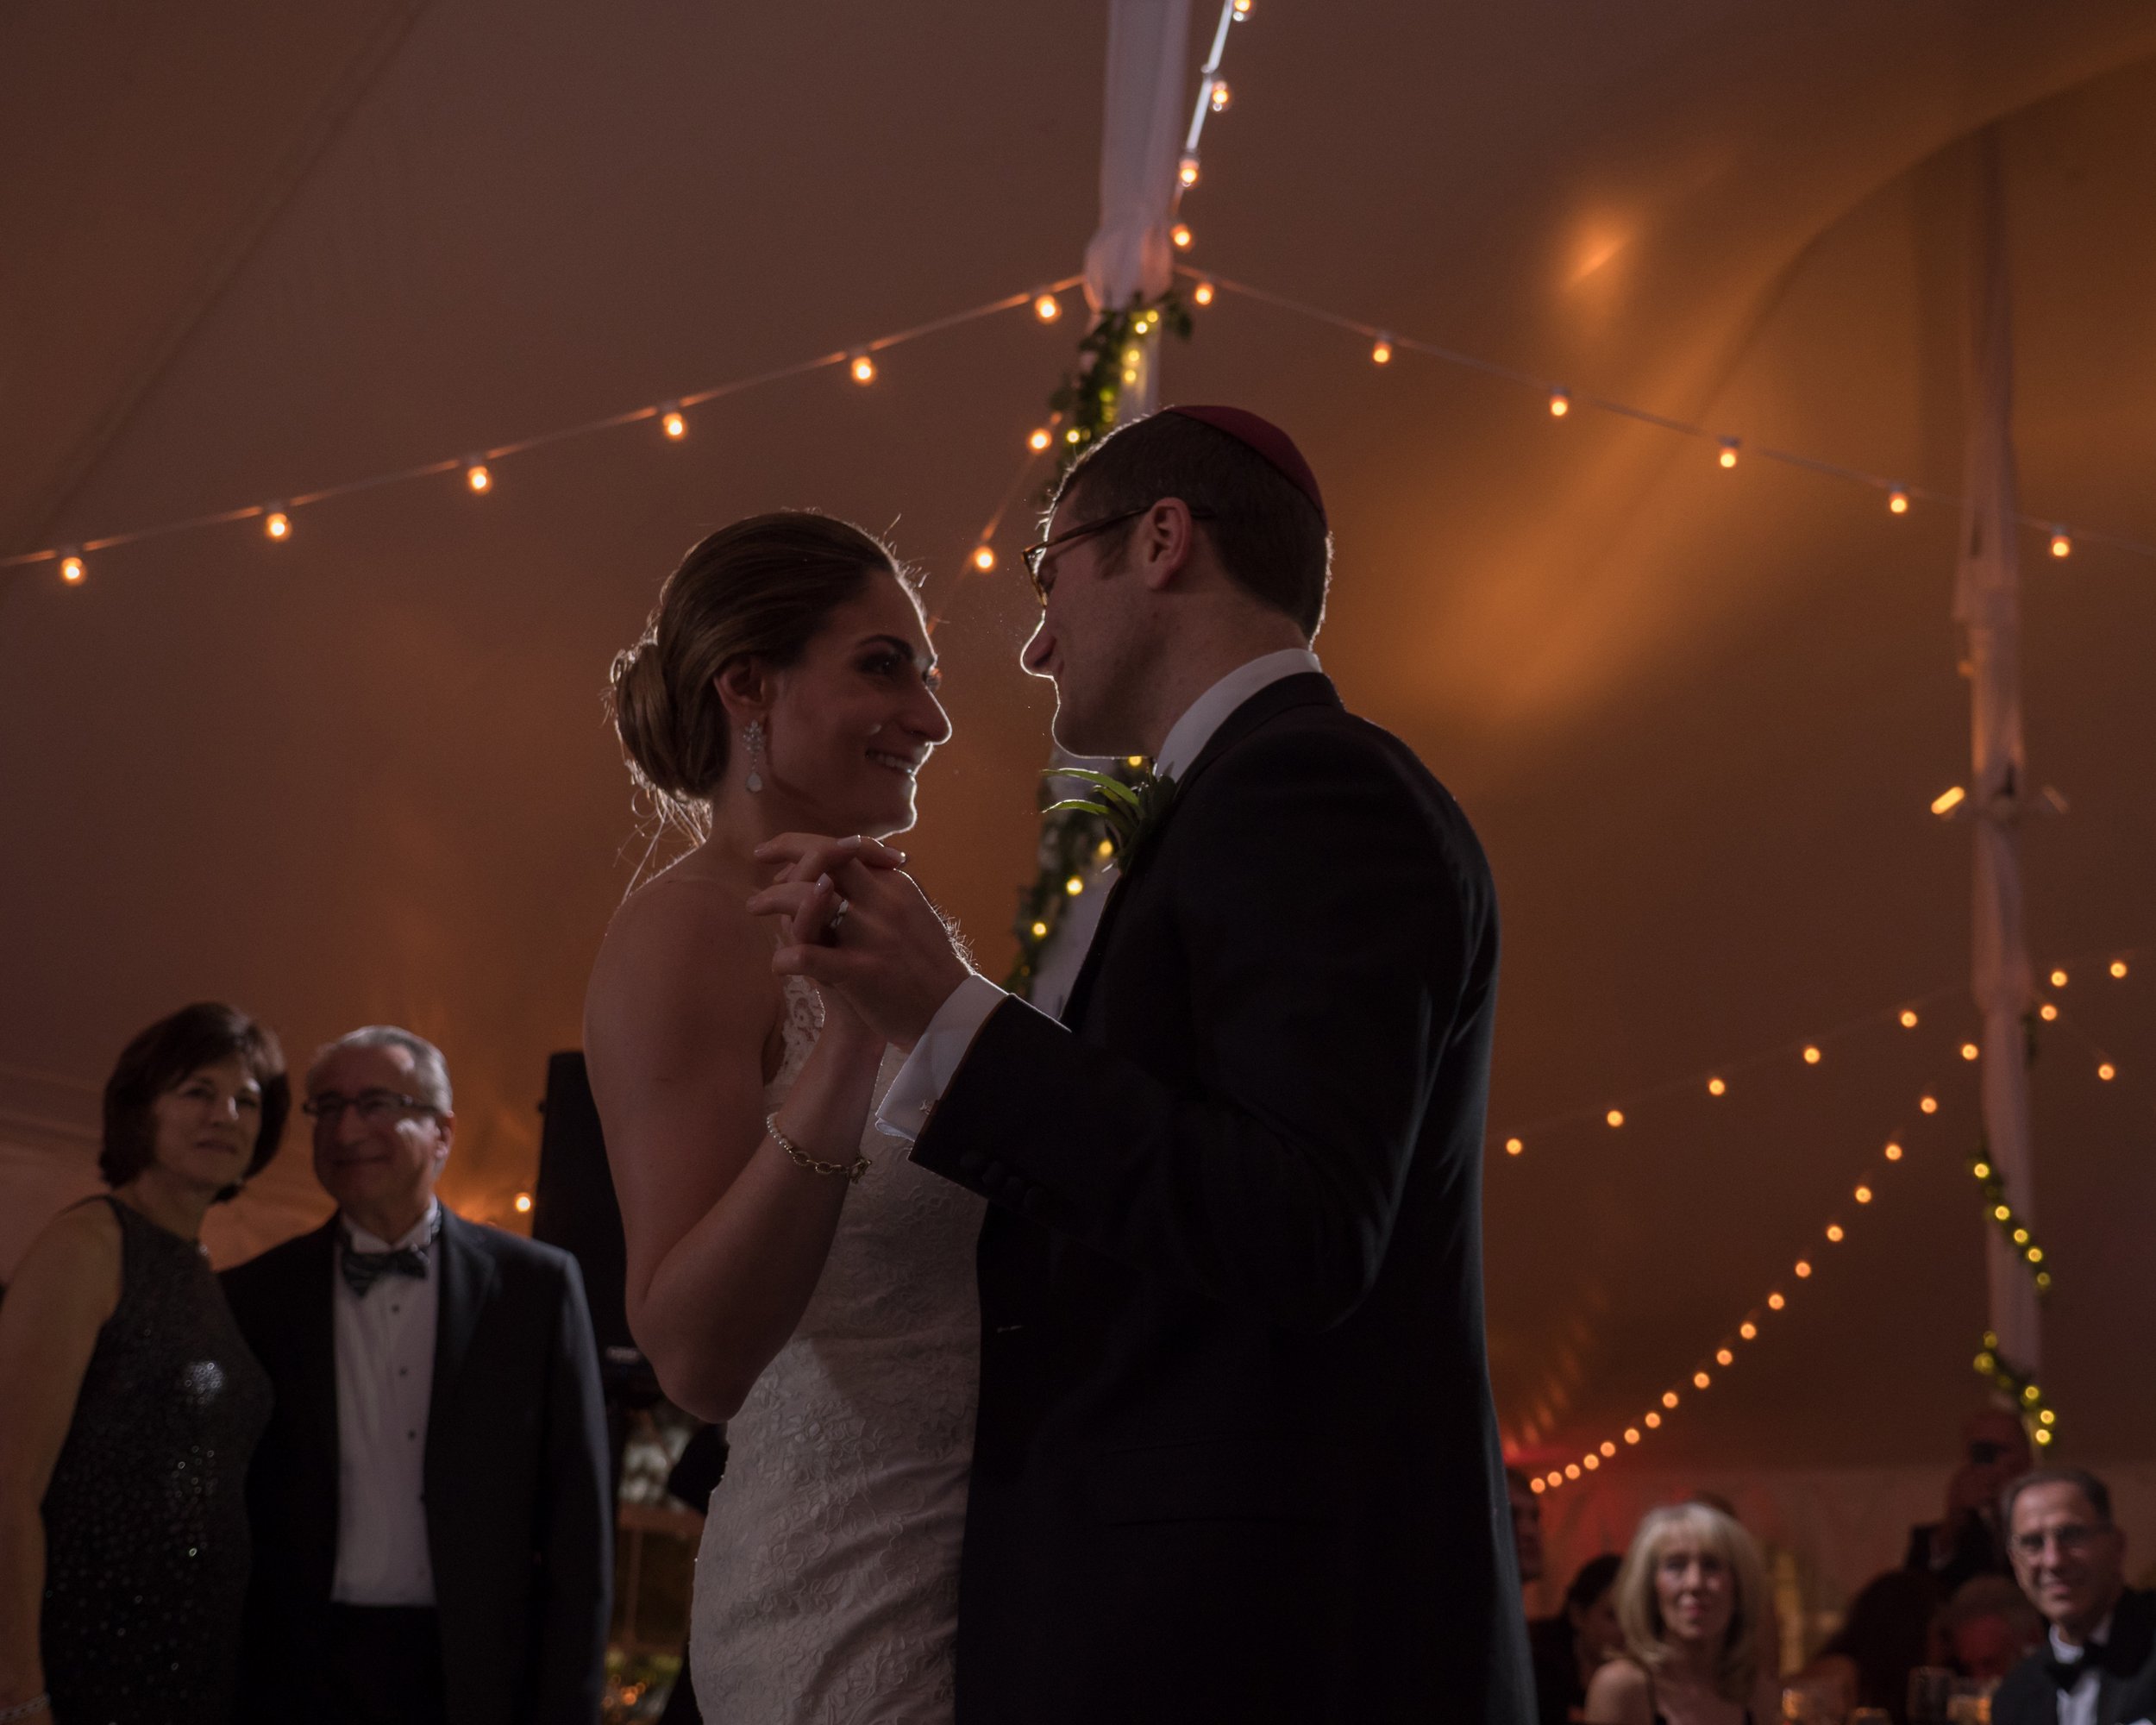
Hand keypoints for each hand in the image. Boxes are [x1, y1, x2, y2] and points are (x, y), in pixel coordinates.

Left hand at [751, 834, 908, 1042]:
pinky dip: (785, 959)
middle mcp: (885, 902)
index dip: (804, 843)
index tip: (778, 852)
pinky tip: (779, 966)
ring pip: (809, 898)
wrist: (951, 1013)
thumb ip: (876, 895)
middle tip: (759, 861)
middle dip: (786, 851)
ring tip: (754, 907)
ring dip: (773, 899)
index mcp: (897, 886)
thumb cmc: (925, 969)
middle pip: (826, 856)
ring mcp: (874, 935)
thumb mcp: (908, 918)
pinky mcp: (863, 972)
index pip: (844, 848)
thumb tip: (825, 878)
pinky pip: (807, 957)